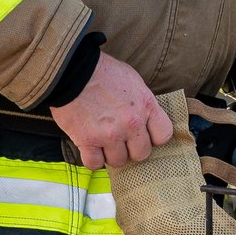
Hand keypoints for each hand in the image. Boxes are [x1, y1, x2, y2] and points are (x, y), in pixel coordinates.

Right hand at [49, 52, 171, 169]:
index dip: (153, 137)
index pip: (163, 135)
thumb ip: (143, 103)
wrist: (72, 70)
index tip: (144, 134)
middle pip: (141, 153)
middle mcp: (131, 123)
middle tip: (121, 139)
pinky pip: (95, 164)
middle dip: (131, 148)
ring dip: (111, 154)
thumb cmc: (102, 72)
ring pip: (118, 161)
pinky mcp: (87, 141)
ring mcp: (110, 134)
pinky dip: (92, 159)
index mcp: (146, 105)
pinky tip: (90, 148)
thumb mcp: (133, 81)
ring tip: (103, 141)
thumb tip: (146, 120)